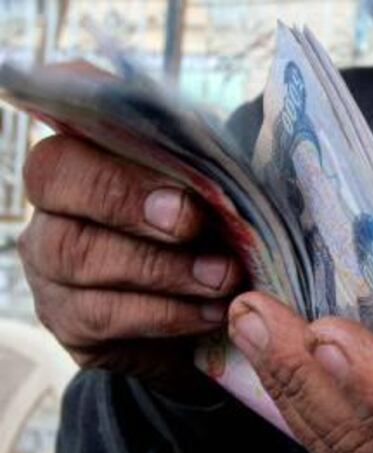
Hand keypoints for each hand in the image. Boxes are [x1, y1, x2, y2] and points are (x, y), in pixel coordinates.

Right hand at [18, 135, 243, 393]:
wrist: (208, 334)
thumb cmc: (217, 246)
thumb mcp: (224, 206)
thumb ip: (215, 178)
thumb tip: (232, 165)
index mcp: (96, 153)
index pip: (72, 111)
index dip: (103, 118)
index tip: (172, 156)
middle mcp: (58, 201)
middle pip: (57, 177)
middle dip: (128, 197)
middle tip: (190, 221)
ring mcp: (52, 262)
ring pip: (77, 252)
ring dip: (160, 267)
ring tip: (222, 277)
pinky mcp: (66, 320)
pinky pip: (100, 313)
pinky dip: (164, 312)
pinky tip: (211, 312)